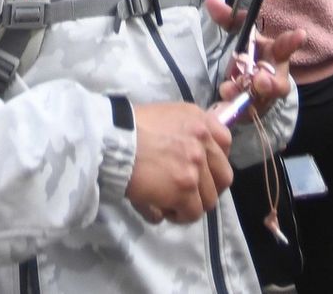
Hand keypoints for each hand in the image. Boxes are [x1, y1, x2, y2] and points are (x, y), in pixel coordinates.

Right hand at [126, 102, 233, 223]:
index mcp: (198, 119)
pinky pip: (192, 213)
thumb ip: (181, 131)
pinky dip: (179, 215)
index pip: (224, 143)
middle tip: (187, 193)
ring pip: (209, 199)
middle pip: (222, 176)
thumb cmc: (125, 127)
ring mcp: (195, 166)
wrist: (108, 140)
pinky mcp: (185, 188)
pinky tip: (161, 208)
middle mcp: (202, 140)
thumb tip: (190, 160)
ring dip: (191, 204)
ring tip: (169, 203)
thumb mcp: (161, 117)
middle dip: (207, 188)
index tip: (199, 168)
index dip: (213, 160)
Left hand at [205, 0, 304, 119]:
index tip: (299, 34)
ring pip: (260, 100)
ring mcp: (263, 96)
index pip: (286, 46)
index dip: (292, 41)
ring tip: (229, 88)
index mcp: (274, 54)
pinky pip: (245, 111)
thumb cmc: (248, 53)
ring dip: (246, 95)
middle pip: (278, 83)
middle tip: (259, 78)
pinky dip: (234, 106)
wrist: (245, 83)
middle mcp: (273, 76)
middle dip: (270, 83)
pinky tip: (223, 101)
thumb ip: (227, 18)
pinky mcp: (251, 110)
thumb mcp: (238, 33)